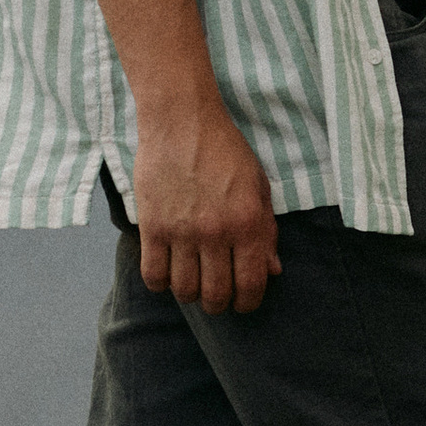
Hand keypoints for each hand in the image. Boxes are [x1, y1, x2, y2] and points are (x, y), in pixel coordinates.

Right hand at [132, 99, 280, 312]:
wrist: (183, 121)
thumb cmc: (225, 151)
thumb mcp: (258, 186)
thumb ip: (267, 231)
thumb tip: (272, 270)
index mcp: (248, 223)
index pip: (251, 284)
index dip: (249, 302)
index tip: (244, 303)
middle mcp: (216, 233)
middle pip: (216, 295)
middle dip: (219, 304)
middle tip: (217, 297)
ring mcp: (182, 232)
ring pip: (184, 290)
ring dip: (190, 294)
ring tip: (193, 282)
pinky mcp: (152, 227)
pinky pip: (153, 275)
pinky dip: (161, 282)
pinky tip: (168, 271)